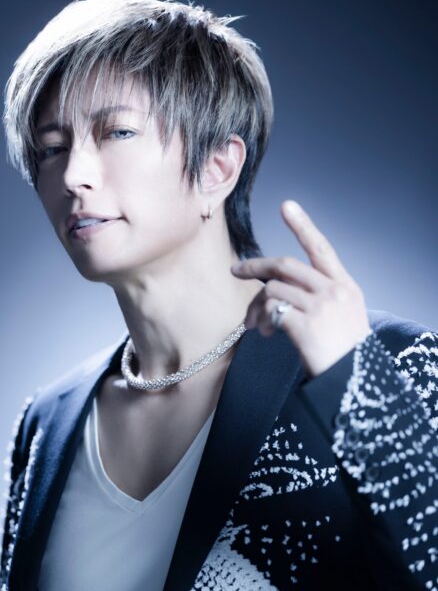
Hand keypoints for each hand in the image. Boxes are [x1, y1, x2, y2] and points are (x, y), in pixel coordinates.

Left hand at [230, 199, 372, 377]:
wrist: (354, 384)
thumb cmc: (345, 355)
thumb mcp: (345, 319)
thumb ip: (321, 298)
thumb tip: (280, 289)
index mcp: (346, 287)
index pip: (322, 249)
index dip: (303, 226)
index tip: (287, 206)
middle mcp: (335, 291)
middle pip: (286, 265)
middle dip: (256, 265)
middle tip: (236, 270)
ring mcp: (321, 307)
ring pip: (273, 289)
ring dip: (256, 306)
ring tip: (255, 325)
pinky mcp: (306, 324)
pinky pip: (272, 310)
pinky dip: (262, 320)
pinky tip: (266, 334)